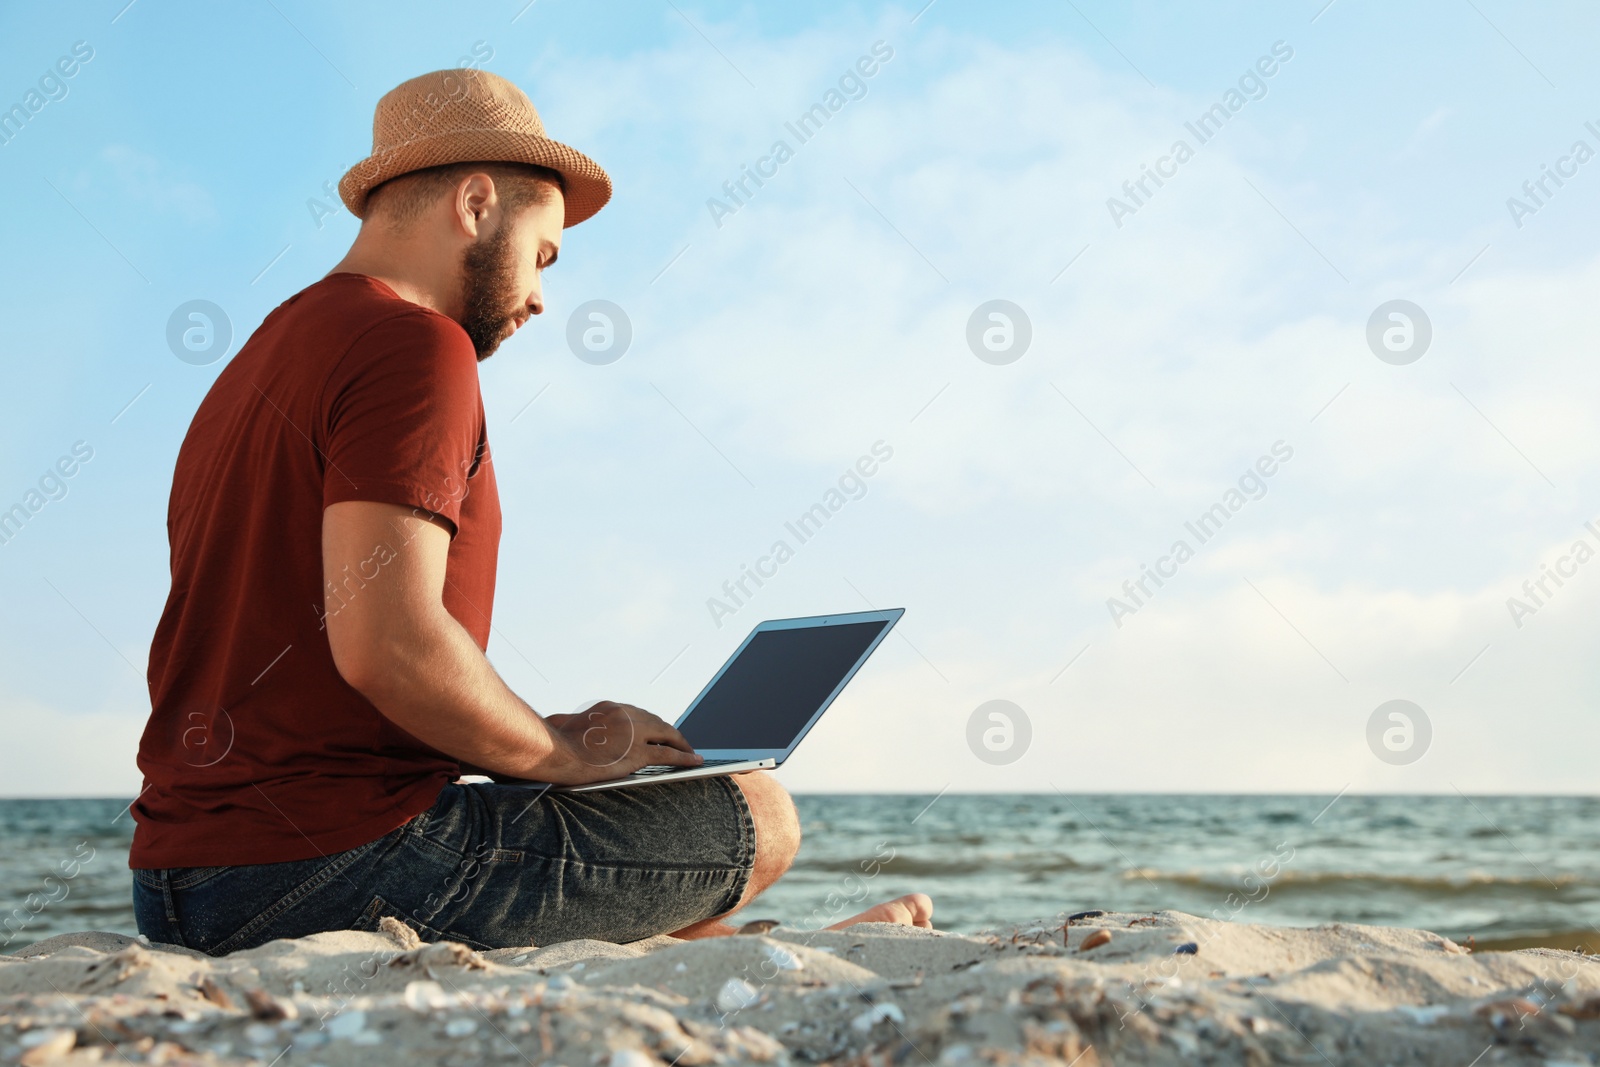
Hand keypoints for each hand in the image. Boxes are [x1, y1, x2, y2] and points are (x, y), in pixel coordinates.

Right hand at [544, 701, 702, 781]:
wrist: (555, 752)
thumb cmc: (552, 742)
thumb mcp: (561, 722)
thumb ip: (567, 720)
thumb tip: (558, 721)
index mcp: (609, 708)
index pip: (638, 715)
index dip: (652, 725)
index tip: (659, 731)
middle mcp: (625, 715)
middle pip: (656, 722)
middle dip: (670, 733)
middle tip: (680, 742)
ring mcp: (633, 733)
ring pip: (667, 735)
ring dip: (681, 744)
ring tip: (690, 752)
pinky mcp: (637, 753)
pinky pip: (668, 754)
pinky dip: (684, 757)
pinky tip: (694, 761)